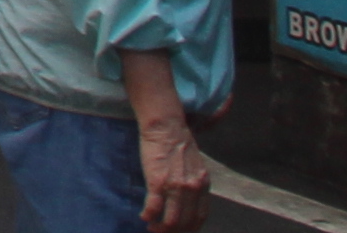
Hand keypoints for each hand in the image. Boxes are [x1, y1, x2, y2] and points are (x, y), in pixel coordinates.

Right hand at [134, 105, 209, 232]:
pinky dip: (148, 216)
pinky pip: (154, 208)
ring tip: (153, 228)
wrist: (165, 125)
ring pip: (172, 220)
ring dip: (161, 229)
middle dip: (174, 231)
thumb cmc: (177, 140)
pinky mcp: (158, 182)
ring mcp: (176, 187)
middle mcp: (193, 189)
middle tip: (163, 231)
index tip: (180, 229)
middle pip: (186, 222)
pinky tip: (144, 216)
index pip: (200, 216)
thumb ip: (194, 181)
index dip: (190, 227)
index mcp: (203, 184)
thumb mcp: (195, 164)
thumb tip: (187, 196)